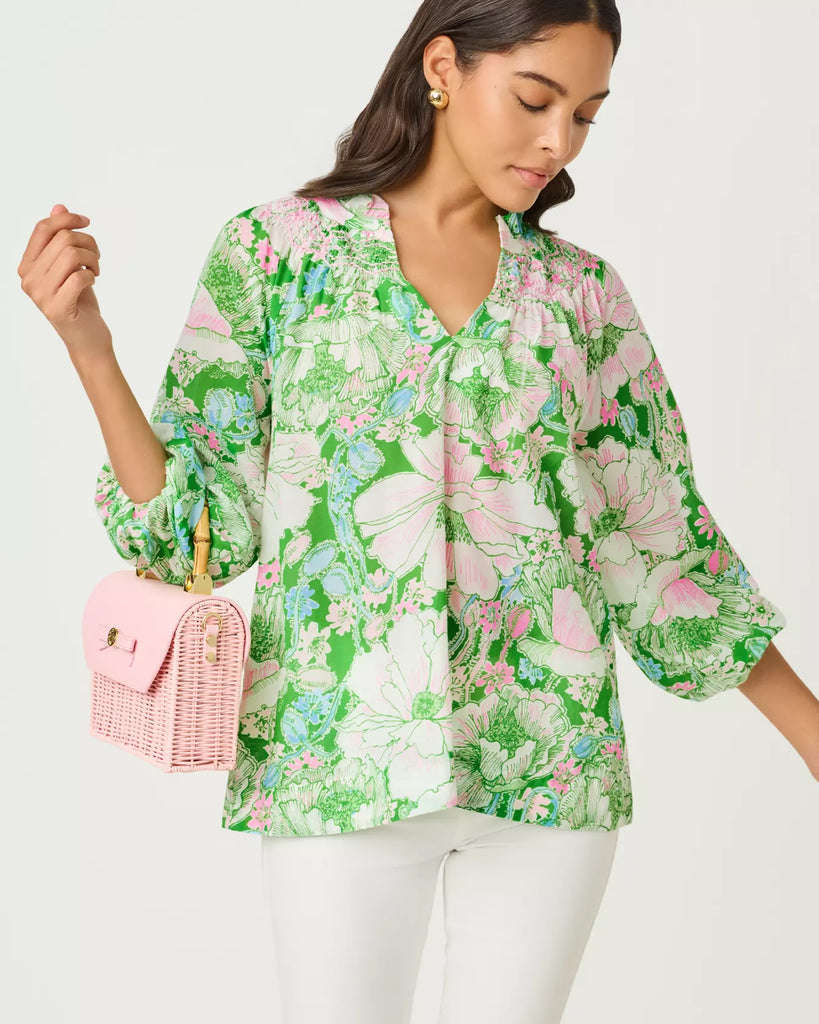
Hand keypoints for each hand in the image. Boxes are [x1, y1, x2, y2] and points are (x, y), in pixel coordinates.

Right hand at [18, 203, 112, 360]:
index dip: (67, 219)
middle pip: (62, 239)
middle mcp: (28, 279)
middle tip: (96, 258)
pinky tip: (92, 282)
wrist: (87, 338)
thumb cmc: (79, 300)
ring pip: (72, 254)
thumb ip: (60, 238)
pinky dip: (92, 275)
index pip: (43, 228)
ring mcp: (40, 295)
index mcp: (27, 265)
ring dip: (92, 259)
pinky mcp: (57, 308)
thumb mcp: (70, 265)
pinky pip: (79, 277)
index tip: (86, 222)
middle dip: (87, 243)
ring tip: (95, 270)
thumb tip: (59, 206)